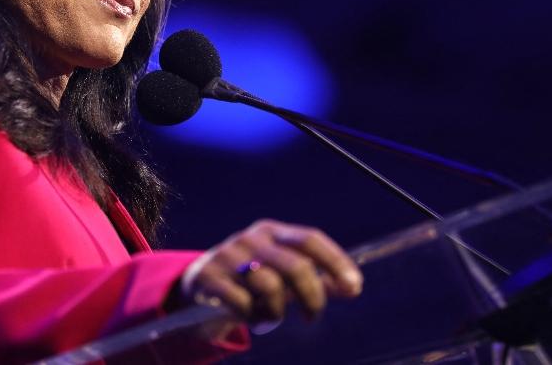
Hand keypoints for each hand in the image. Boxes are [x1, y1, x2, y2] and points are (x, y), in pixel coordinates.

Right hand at [176, 219, 361, 323]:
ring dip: (275, 313)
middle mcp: (251, 238)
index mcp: (272, 232)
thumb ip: (316, 279)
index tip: (353, 287)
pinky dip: (251, 316)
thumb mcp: (281, 274)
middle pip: (296, 266)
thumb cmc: (250, 280)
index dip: (335, 262)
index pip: (310, 239)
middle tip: (311, 317)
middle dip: (312, 298)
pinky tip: (247, 316)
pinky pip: (242, 303)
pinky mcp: (208, 277)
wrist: (198, 285)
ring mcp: (228, 255)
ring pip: (270, 288)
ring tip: (268, 319)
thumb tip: (353, 287)